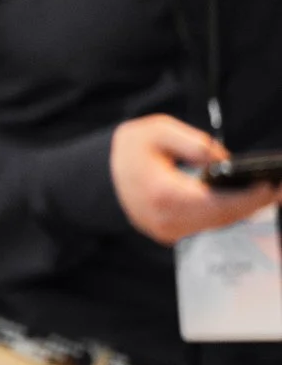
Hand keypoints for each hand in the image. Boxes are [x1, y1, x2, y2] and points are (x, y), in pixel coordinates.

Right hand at [111, 114, 280, 244]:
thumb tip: (225, 161)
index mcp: (163, 195)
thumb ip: (194, 143)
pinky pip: (208, 225)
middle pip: (223, 217)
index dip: (249, 196)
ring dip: (245, 210)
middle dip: (255, 203)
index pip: (217, 202)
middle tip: (279, 189)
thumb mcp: (157, 131)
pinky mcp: (171, 234)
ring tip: (270, 194)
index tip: (272, 185)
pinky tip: (247, 201)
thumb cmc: (129, 152)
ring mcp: (168, 231)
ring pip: (218, 223)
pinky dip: (229, 213)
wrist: (100, 177)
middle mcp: (167, 220)